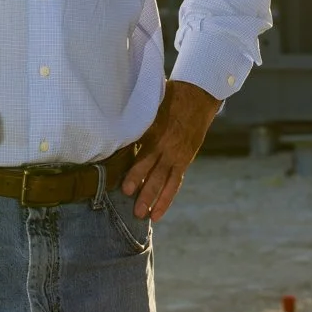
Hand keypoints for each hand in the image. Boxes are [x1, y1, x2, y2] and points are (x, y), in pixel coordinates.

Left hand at [119, 80, 220, 220]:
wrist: (198, 97)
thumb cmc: (168, 99)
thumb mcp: (150, 106)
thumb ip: (135, 121)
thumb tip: (113, 129)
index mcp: (154, 131)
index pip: (139, 154)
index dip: (132, 171)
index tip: (123, 186)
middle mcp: (165, 145)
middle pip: (151, 171)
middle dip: (141, 189)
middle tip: (129, 206)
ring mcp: (176, 155)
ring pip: (163, 181)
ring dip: (153, 198)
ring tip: (142, 215)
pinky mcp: (184, 161)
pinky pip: (175, 183)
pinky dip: (167, 198)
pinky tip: (158, 212)